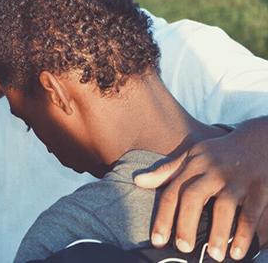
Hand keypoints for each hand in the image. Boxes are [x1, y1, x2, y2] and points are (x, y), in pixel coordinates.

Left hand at [135, 117, 267, 261]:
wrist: (257, 141)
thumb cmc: (218, 154)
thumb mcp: (191, 156)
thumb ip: (166, 171)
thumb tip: (137, 180)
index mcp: (193, 166)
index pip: (173, 192)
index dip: (163, 216)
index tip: (157, 240)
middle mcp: (212, 172)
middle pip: (194, 196)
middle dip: (186, 223)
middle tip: (182, 248)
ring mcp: (236, 180)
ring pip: (224, 206)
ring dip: (218, 232)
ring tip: (212, 255)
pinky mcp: (259, 188)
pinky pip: (250, 213)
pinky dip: (244, 233)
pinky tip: (237, 252)